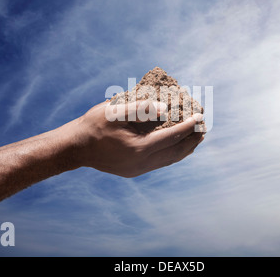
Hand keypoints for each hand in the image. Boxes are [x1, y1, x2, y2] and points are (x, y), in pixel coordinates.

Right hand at [66, 100, 204, 177]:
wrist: (75, 148)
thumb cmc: (94, 125)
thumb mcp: (115, 111)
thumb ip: (141, 108)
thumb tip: (165, 108)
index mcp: (139, 148)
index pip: (171, 137)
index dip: (188, 126)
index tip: (200, 117)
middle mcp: (141, 163)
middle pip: (175, 152)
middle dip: (191, 140)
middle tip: (204, 128)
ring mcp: (137, 169)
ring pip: (169, 160)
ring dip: (184, 149)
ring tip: (195, 138)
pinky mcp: (133, 171)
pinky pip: (159, 163)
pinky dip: (171, 154)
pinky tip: (175, 146)